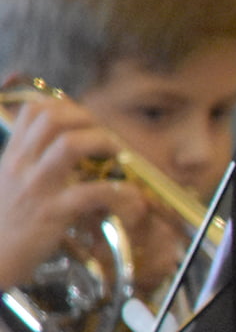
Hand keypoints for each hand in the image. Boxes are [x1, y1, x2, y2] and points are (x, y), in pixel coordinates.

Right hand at [0, 96, 145, 288]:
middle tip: (104, 137)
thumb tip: (68, 145)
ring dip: (103, 143)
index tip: (85, 121)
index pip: (34, 110)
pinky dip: (119, 192)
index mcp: (12, 157)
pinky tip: (128, 198)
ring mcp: (37, 188)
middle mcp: (22, 166)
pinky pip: (92, 192)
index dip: (65, 106)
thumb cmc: (5, 225)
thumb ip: (32, 162)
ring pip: (70, 145)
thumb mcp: (10, 184)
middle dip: (87, 119)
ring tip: (116, 157)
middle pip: (53, 118)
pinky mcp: (52, 214)